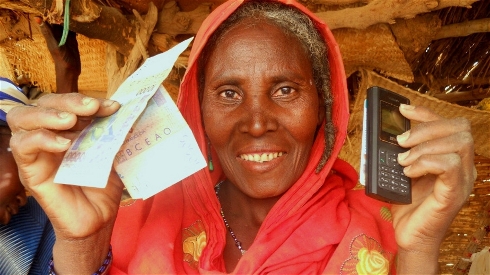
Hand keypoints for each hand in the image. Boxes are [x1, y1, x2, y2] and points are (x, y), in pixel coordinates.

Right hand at [7, 93, 121, 240]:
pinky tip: (64, 144)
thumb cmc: (102, 185)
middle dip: (68, 100)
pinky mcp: (30, 170)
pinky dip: (41, 139)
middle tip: (92, 107)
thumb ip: (113, 132)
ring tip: (71, 121)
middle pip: (42, 103)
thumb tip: (126, 110)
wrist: (98, 219)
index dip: (87, 99)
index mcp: (67, 129)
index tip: (112, 106)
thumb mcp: (112, 153)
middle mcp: (48, 136)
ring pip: (22, 118)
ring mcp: (37, 152)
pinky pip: (23, 146)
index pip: (67, 102)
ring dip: (48, 114)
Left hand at [36, 17, 80, 92]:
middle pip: (59, 23)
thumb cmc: (60, 59)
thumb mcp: (54, 45)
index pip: (50, 21)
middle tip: (70, 14)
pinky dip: (76, 29)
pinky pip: (74, 33)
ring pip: (67, 27)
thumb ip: (48, 33)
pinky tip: (80, 26)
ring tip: (75, 17)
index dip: (54, 16)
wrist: (69, 71)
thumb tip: (38, 19)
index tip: (59, 9)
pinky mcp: (73, 42)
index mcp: (51, 35)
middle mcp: (58, 36)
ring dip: (70, 23)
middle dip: (63, 18)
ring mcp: (66, 39)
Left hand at [391, 104, 475, 271]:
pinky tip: (409, 172)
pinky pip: (450, 165)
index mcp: (452, 157)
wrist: (410, 237)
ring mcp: (462, 180)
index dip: (426, 113)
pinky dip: (426, 163)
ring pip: (458, 143)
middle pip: (460, 128)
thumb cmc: (406, 204)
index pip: (450, 124)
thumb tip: (382, 131)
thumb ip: (398, 151)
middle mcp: (463, 167)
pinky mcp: (455, 193)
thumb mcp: (400, 170)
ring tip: (403, 160)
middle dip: (426, 128)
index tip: (402, 110)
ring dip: (424, 147)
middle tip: (401, 142)